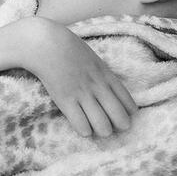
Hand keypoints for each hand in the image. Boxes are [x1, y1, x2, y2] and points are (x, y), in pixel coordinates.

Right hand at [17, 18, 136, 136]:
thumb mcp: (93, 59)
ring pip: (102, 124)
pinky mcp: (65, 100)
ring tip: (100, 131)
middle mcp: (98, 86)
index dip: (129, 112)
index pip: (127, 100)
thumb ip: (102, 73)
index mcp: (106, 75)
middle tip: (116, 128)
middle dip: (121, 125)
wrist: (47, 44)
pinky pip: (80, 123)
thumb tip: (108, 88)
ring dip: (104, 131)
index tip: (127, 116)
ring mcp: (82, 94)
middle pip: (118, 115)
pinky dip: (85, 130)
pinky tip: (84, 129)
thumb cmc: (68, 49)